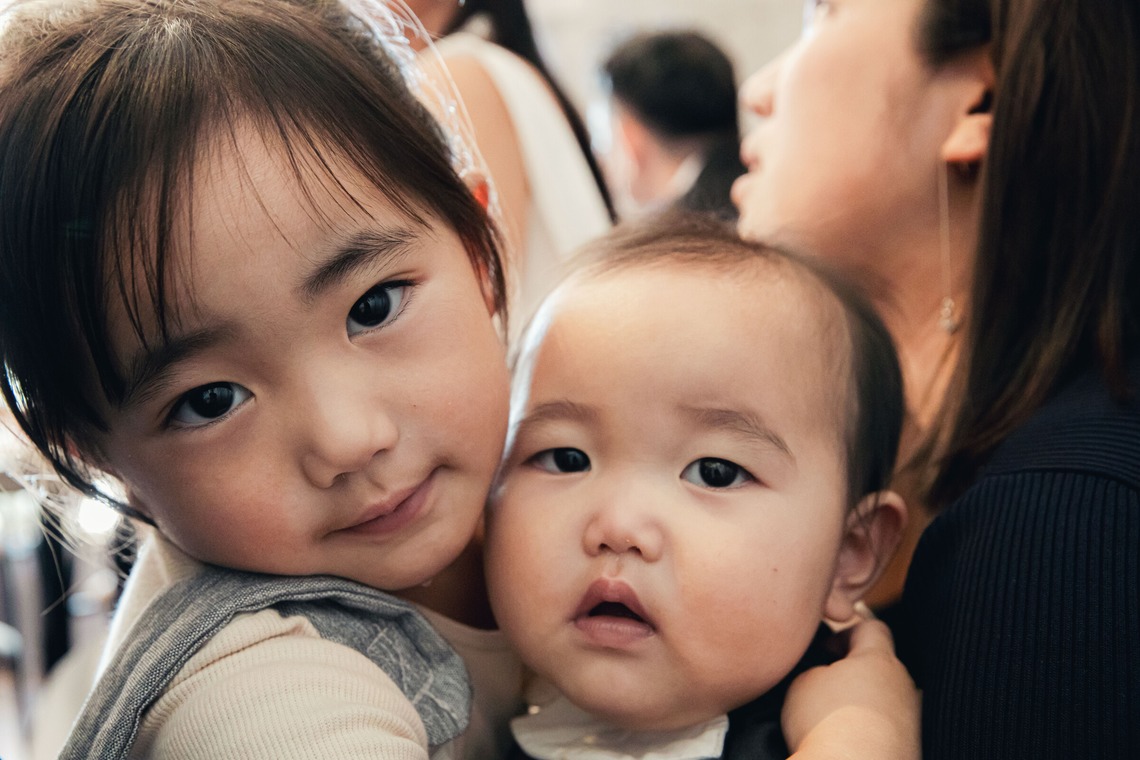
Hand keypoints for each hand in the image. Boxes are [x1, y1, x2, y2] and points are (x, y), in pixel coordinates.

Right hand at [783, 612, 919, 758]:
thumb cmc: (827, 727)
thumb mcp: (803, 681)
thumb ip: (818, 665)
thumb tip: (825, 671)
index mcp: (879, 660)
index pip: (871, 627)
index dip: (845, 634)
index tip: (825, 651)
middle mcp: (903, 685)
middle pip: (878, 665)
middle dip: (852, 673)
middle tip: (823, 688)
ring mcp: (911, 718)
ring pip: (883, 698)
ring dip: (861, 704)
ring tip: (832, 721)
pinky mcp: (910, 746)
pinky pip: (886, 727)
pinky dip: (868, 731)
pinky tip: (846, 742)